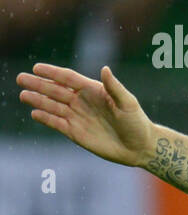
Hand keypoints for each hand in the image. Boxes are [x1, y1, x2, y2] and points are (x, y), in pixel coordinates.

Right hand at [17, 64, 156, 167]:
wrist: (139, 147)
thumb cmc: (137, 122)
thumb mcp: (128, 103)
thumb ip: (114, 87)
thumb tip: (105, 68)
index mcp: (94, 91)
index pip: (69, 79)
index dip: (53, 73)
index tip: (37, 67)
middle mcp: (82, 102)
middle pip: (56, 90)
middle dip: (38, 84)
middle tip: (21, 78)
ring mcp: (77, 116)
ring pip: (52, 106)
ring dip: (37, 100)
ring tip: (23, 95)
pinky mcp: (75, 132)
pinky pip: (56, 123)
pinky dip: (45, 118)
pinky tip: (35, 113)